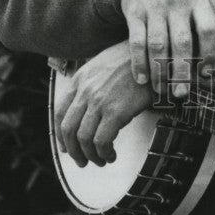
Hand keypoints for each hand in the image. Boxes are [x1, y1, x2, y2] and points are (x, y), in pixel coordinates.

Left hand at [54, 39, 153, 167]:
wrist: (154, 55)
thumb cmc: (134, 59)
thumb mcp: (104, 63)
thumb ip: (91, 81)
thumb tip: (86, 105)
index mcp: (80, 78)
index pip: (60, 111)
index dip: (61, 134)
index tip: (67, 145)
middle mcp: (85, 90)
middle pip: (68, 128)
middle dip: (73, 150)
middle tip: (82, 160)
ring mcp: (99, 101)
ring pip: (83, 138)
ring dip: (90, 155)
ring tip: (100, 160)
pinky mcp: (116, 111)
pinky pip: (101, 141)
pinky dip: (104, 153)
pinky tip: (111, 154)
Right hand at [121, 0, 214, 99]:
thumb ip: (211, 12)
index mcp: (197, 0)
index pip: (209, 29)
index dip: (210, 53)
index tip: (207, 73)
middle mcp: (177, 3)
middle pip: (182, 42)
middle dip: (182, 72)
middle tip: (182, 93)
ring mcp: (154, 7)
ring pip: (158, 45)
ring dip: (159, 72)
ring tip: (162, 91)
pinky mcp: (134, 12)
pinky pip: (136, 41)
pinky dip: (138, 62)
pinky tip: (142, 78)